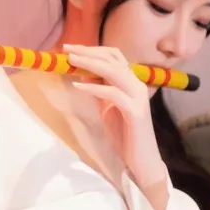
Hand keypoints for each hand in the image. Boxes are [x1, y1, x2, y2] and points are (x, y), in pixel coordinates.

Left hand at [62, 43, 168, 205]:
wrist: (142, 161)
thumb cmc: (125, 136)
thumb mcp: (107, 109)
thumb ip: (99, 91)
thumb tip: (83, 75)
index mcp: (131, 83)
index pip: (113, 56)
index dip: (92, 50)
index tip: (71, 49)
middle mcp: (137, 85)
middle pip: (113, 58)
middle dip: (88, 52)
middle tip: (67, 49)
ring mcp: (138, 97)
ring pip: (113, 71)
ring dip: (90, 63)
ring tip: (70, 61)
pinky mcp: (135, 112)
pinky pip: (112, 93)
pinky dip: (94, 87)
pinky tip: (78, 86)